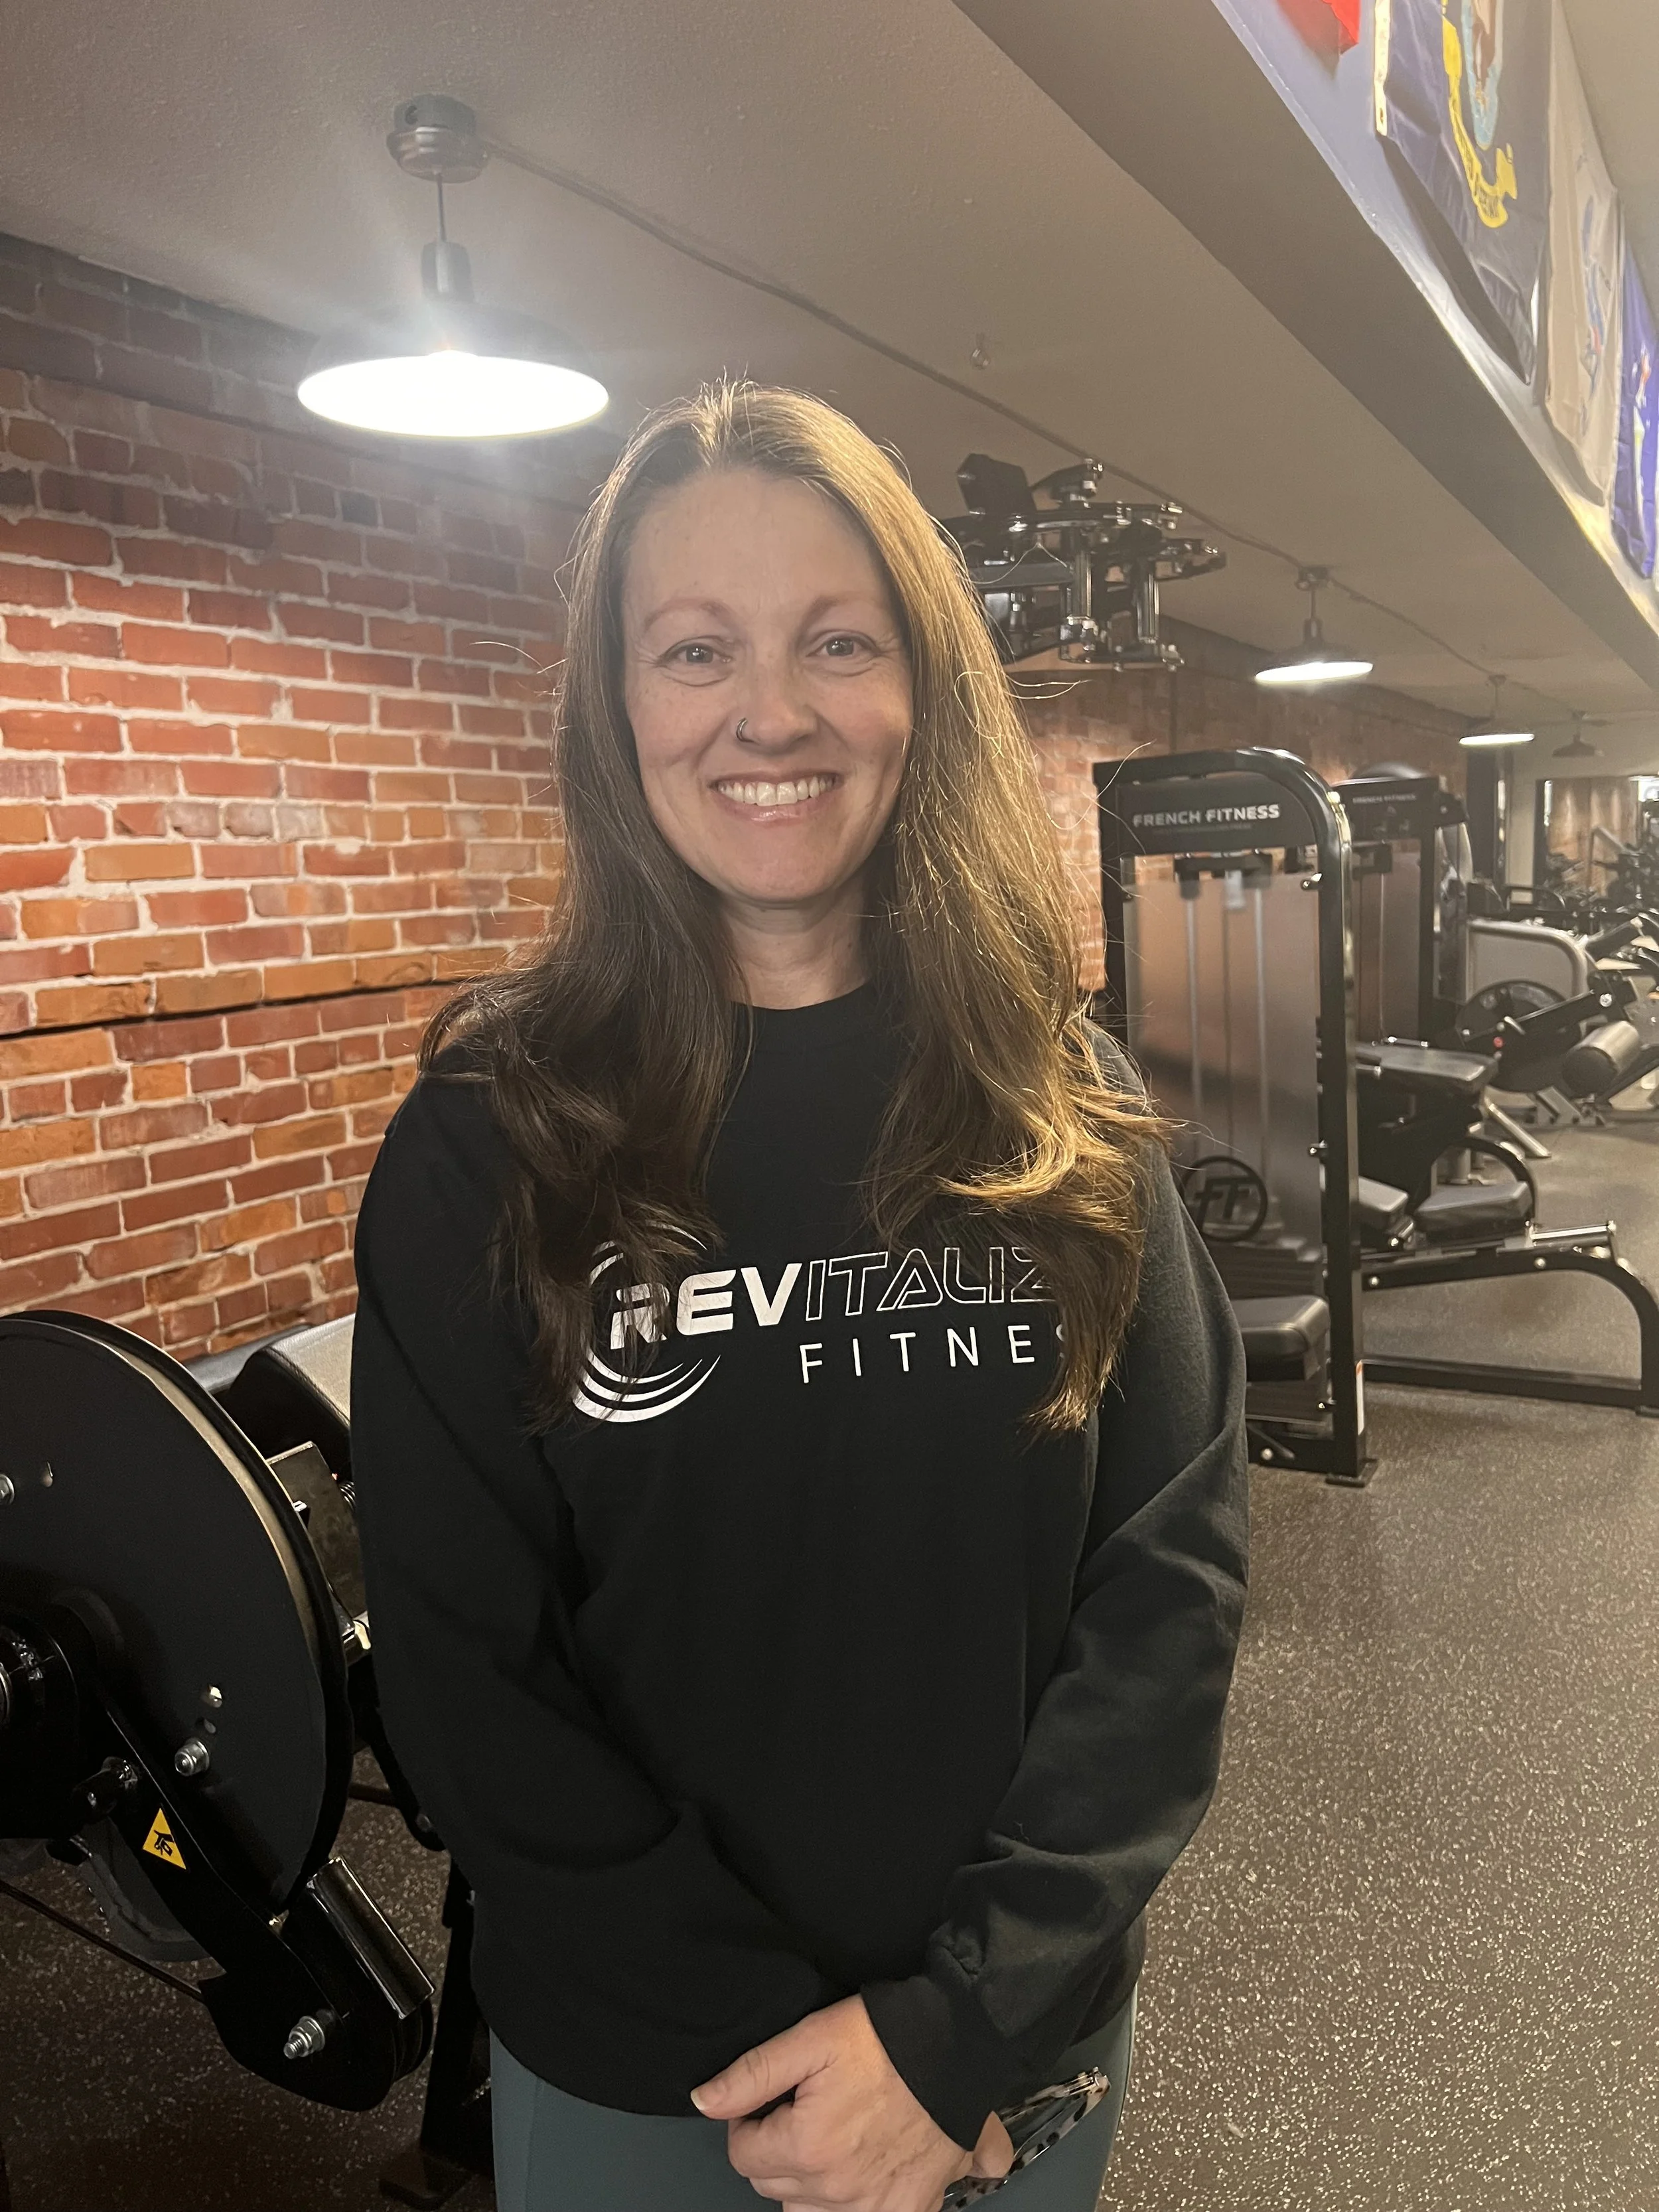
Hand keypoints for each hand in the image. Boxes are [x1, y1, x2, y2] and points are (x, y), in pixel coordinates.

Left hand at [691, 1993, 1013, 2210]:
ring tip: (832, 2140)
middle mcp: (838, 2192)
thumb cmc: (885, 2037)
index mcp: (808, 2149)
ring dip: (812, 2187)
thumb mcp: (810, 2037)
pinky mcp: (911, 2209)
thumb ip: (752, 2073)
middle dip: (779, 2152)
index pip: (743, 2155)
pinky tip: (866, 2170)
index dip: (749, 2122)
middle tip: (805, 2111)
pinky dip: (857, 2205)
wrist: (957, 2042)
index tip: (773, 2101)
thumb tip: (704, 2101)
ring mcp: (877, 2208)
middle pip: (775, 2187)